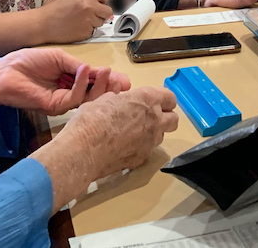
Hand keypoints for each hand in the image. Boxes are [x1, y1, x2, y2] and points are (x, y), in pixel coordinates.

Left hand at [0, 47, 129, 114]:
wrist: (5, 71)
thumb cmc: (28, 61)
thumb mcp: (59, 58)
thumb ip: (77, 65)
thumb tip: (96, 70)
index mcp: (71, 81)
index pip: (95, 84)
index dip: (109, 81)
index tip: (124, 79)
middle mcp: (70, 93)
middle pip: (96, 95)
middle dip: (111, 88)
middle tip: (123, 82)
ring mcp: (63, 101)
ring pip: (89, 100)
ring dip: (100, 86)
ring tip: (106, 72)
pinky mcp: (54, 106)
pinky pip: (74, 98)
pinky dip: (81, 84)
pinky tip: (84, 71)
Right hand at [39, 0, 113, 43]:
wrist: (43, 24)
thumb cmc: (53, 9)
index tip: (100, 1)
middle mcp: (91, 8)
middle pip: (108, 11)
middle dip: (102, 12)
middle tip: (92, 13)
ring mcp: (89, 22)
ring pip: (101, 22)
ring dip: (93, 21)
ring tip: (79, 20)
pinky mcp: (86, 33)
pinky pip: (92, 31)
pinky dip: (86, 30)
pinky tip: (75, 27)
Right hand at [59, 86, 178, 177]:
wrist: (84, 149)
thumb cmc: (92, 118)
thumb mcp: (105, 99)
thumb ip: (120, 100)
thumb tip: (121, 102)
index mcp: (147, 99)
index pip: (170, 98)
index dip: (164, 100)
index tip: (154, 102)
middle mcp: (155, 120)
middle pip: (173, 119)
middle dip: (165, 118)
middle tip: (149, 118)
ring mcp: (150, 141)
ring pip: (161, 136)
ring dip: (152, 133)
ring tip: (133, 134)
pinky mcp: (142, 159)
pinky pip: (147, 151)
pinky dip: (139, 148)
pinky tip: (123, 148)